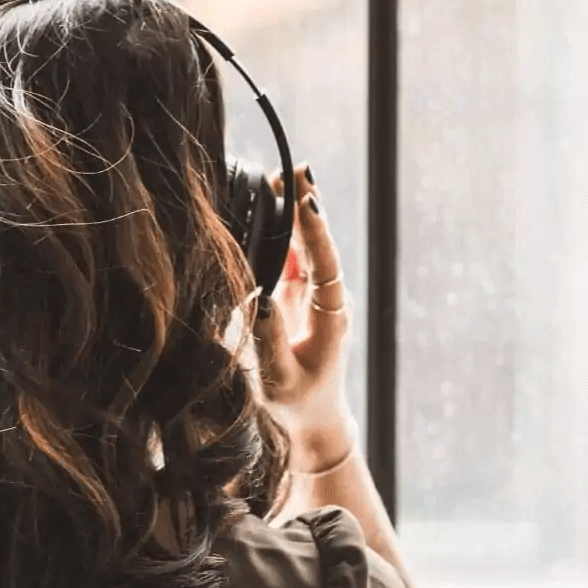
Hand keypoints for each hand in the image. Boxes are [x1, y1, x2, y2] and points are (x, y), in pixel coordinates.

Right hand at [254, 165, 357, 472]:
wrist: (314, 419)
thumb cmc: (297, 403)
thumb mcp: (280, 378)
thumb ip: (269, 339)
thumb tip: (256, 297)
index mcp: (331, 315)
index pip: (324, 264)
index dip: (316, 231)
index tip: (307, 201)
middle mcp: (329, 298)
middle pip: (318, 244)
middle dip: (306, 206)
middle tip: (296, 168)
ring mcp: (316, 294)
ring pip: (306, 245)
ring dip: (295, 211)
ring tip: (283, 175)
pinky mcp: (300, 294)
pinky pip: (293, 255)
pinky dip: (283, 229)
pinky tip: (271, 203)